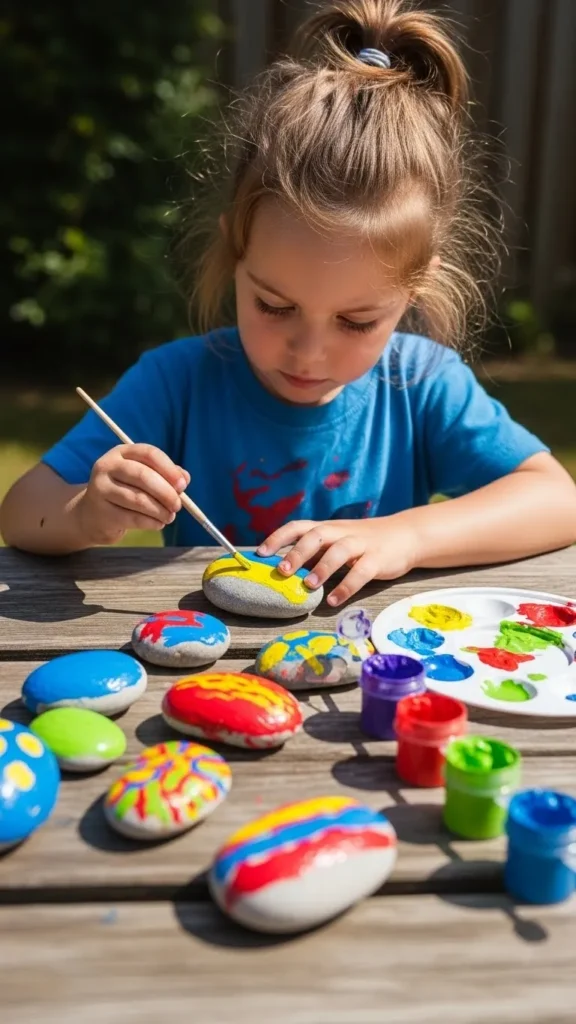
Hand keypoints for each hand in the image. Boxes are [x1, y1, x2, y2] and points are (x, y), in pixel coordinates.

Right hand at [75, 444, 189, 544]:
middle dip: (166, 493)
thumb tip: (184, 479)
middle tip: (177, 505)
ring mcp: (100, 488)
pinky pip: (132, 518)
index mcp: (122, 452)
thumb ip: (165, 475)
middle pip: (143, 476)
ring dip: (160, 510)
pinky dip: (151, 522)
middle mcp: (108, 466)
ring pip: (138, 499)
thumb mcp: (143, 478)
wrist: (93, 514)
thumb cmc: (126, 492)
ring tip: (169, 517)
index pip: (149, 454)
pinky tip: (158, 524)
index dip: (169, 469)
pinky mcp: (101, 511)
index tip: (183, 485)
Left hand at [258, 515, 419, 606]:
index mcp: (327, 528)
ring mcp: (361, 544)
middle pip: (316, 535)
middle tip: (282, 571)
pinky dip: (347, 586)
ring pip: (339, 551)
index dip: (278, 537)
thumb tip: (280, 570)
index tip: (260, 553)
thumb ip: (314, 552)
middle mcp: (341, 532)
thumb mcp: (336, 542)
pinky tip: (334, 601)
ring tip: (309, 586)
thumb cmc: (362, 543)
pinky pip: (362, 572)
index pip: (298, 526)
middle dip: (297, 552)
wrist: (404, 536)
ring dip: (323, 568)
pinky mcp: (378, 559)